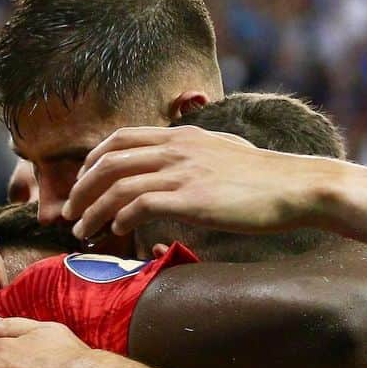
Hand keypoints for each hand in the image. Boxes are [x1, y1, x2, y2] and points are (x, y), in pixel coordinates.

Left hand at [59, 125, 322, 239]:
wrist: (296, 187)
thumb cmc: (263, 179)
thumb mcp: (222, 153)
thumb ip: (193, 156)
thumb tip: (177, 169)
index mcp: (181, 136)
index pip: (121, 138)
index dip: (92, 160)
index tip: (81, 183)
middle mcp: (177, 148)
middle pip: (109, 161)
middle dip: (81, 188)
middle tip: (70, 213)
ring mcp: (183, 172)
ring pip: (118, 185)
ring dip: (93, 210)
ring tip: (83, 231)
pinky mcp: (192, 198)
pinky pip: (140, 204)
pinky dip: (120, 218)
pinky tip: (116, 231)